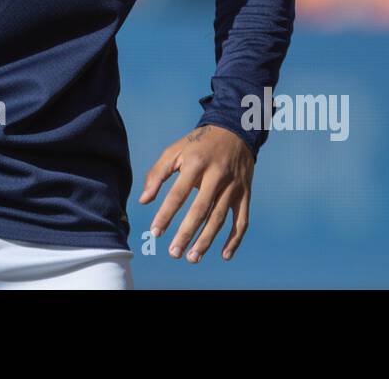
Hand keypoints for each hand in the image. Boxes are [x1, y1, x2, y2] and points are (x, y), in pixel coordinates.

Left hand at [138, 123, 252, 262]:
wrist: (234, 131)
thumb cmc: (198, 144)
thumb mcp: (174, 150)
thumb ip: (157, 174)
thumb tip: (143, 200)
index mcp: (196, 163)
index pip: (178, 193)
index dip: (166, 214)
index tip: (155, 232)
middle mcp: (216, 175)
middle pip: (200, 210)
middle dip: (186, 233)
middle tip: (174, 253)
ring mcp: (233, 186)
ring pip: (220, 218)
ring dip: (207, 240)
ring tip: (192, 257)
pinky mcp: (245, 194)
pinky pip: (241, 220)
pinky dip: (235, 239)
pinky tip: (224, 255)